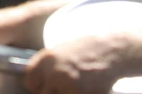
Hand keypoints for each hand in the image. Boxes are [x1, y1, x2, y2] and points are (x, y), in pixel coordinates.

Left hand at [23, 32, 140, 93]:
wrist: (112, 52)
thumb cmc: (86, 51)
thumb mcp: (60, 51)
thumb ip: (45, 66)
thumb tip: (33, 82)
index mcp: (46, 59)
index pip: (29, 80)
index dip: (37, 85)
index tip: (43, 86)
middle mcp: (54, 72)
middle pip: (41, 92)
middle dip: (51, 91)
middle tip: (62, 86)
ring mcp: (68, 84)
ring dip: (63, 93)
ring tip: (75, 85)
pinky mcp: (81, 93)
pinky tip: (84, 88)